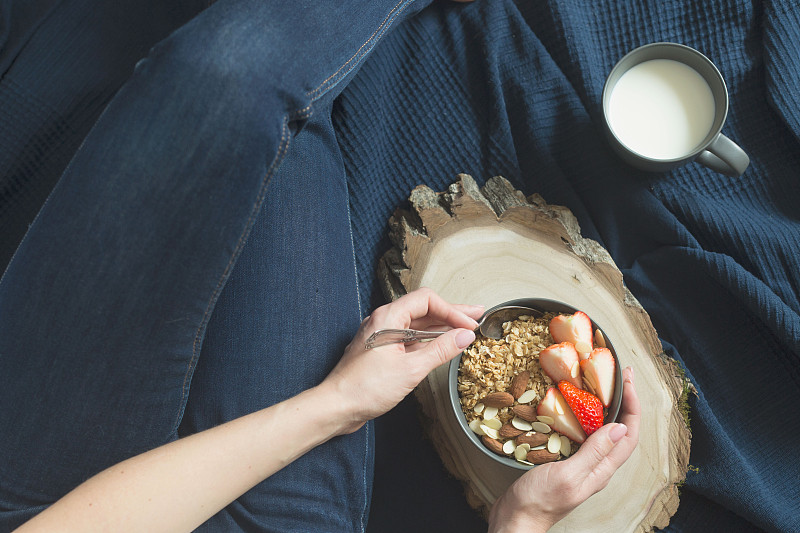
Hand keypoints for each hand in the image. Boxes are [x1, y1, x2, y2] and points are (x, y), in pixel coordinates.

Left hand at [321, 288, 482, 434]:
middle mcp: (383, 321)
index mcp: (388, 317)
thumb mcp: (411, 369)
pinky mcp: (381, 350)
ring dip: (441, 326)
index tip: (469, 325)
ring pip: (417, 324)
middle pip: (423, 309)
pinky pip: (409, 337)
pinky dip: (428, 339)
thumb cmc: (366, 388)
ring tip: (466, 327)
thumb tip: (465, 336)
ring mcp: (381, 335)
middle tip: (477, 314)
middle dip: (451, 312)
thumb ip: (440, 350)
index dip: (452, 310)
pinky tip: (442, 343)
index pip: (427, 300)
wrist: (337, 406)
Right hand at [488, 367, 639, 532]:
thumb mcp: (568, 474)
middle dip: (624, 401)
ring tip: (600, 384)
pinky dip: (583, 416)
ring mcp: (581, 464)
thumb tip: (620, 427)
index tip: (626, 379)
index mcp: (602, 470)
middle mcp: (596, 467)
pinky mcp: (565, 462)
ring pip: (601, 431)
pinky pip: (582, 435)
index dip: (633, 405)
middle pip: (620, 430)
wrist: (516, 519)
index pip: (629, 434)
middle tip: (618, 374)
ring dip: (605, 407)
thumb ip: (594, 452)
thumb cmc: (539, 501)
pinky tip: (572, 407)